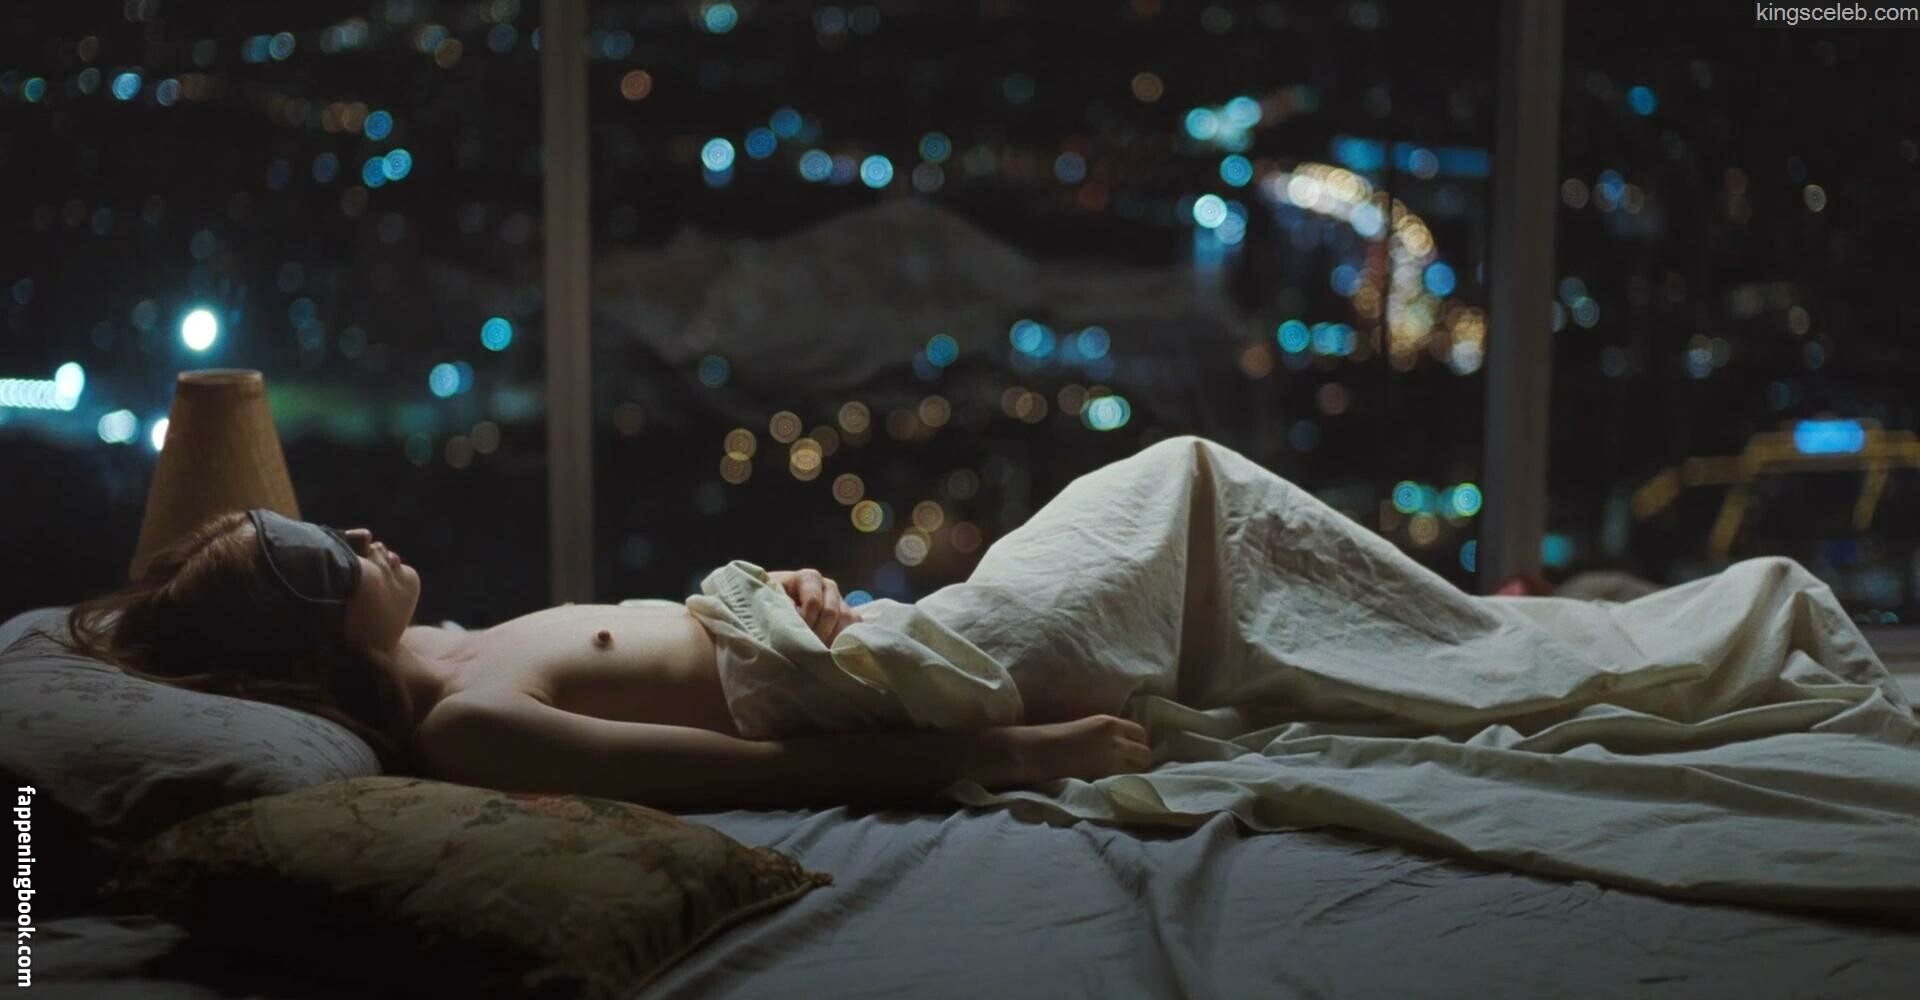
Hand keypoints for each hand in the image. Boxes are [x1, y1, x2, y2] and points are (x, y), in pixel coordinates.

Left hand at [767, 568, 862, 643]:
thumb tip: (795, 615)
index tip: (793, 633)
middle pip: (831, 613)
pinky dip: (844, 641)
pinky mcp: (848, 616)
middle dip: (817, 633)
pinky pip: (855, 628)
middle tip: (803, 647)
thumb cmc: (769, 604)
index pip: (814, 602)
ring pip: (846, 620)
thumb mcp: (769, 601)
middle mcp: (828, 586)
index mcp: (809, 578)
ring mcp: (840, 601)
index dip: (804, 621)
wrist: (774, 610)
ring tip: (814, 650)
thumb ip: (780, 606)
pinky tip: (828, 650)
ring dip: (831, 639)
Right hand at [998, 714, 1153, 785]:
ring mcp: (1111, 759)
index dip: (1137, 743)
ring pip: (1138, 770)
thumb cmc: (1055, 737)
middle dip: (1140, 761)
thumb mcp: (1086, 726)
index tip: (1131, 750)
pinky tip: (1112, 785)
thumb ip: (1107, 734)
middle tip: (1129, 767)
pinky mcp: (1104, 776)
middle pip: (1145, 753)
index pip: (1140, 733)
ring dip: (1133, 773)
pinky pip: (1124, 781)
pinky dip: (1122, 783)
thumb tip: (1123, 745)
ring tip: (1120, 777)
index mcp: (1109, 722)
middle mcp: (1115, 739)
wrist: (1038, 751)